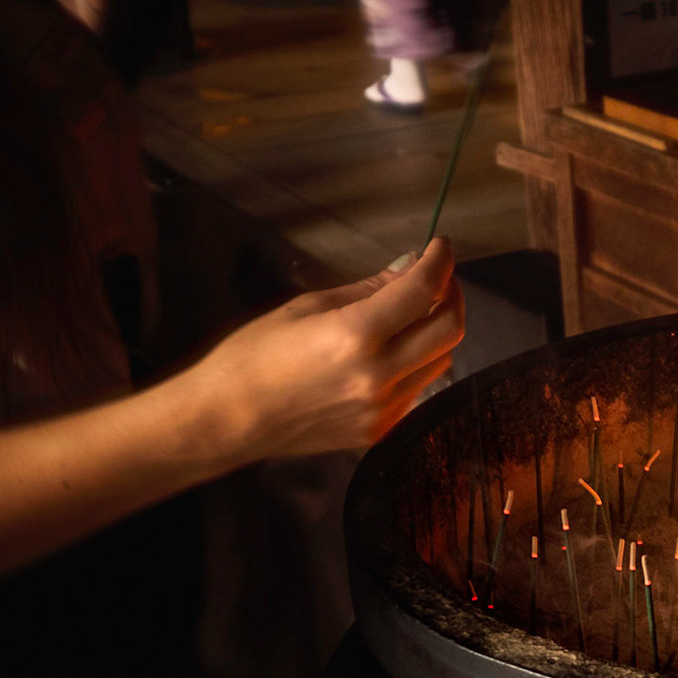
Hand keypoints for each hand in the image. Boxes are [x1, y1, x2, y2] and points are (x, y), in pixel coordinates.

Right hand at [185, 238, 465, 459]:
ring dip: (435, 331)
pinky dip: (416, 363)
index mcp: (355, 336)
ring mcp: (381, 409)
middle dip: (451, 296)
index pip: (424, 290)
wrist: (226, 420)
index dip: (440, 261)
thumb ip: (368, 290)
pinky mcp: (378, 431)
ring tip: (410, 313)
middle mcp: (377, 376)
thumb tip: (409, 268)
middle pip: (449, 329)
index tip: (440, 247)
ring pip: (440, 361)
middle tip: (436, 278)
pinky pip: (417, 389)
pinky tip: (390, 351)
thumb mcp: (307, 307)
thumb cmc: (253, 356)